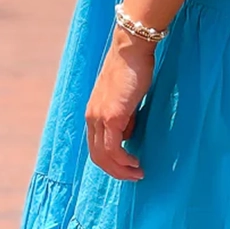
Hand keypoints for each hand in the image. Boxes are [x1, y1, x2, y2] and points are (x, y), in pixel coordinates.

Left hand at [85, 30, 156, 179]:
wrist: (130, 51)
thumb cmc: (132, 70)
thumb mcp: (126, 100)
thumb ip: (125, 118)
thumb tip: (127, 136)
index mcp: (93, 114)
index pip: (96, 147)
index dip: (111, 163)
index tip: (128, 168)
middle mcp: (92, 118)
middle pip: (97, 157)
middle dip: (115, 171)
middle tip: (133, 177)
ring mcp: (100, 118)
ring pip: (104, 156)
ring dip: (121, 169)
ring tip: (137, 173)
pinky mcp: (112, 116)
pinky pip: (114, 148)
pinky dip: (123, 160)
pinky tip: (135, 162)